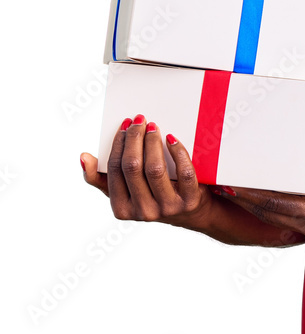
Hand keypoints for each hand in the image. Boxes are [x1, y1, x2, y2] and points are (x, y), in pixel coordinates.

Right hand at [80, 114, 217, 228]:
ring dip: (153, 142)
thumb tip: (83, 157)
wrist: (191, 213)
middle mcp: (144, 212)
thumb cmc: (152, 196)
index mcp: (122, 209)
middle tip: (139, 120)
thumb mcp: (125, 193)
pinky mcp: (190, 202)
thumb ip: (101, 178)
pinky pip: (184, 173)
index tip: (125, 125)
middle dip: (134, 138)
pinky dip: (178, 152)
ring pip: (155, 169)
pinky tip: (172, 139)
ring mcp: (168, 208)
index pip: (114, 170)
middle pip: (133, 167)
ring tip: (153, 127)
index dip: (118, 144)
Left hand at [215, 143, 304, 241]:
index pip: (275, 204)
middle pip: (266, 213)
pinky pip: (283, 219)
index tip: (231, 185)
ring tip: (233, 192)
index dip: (251, 195)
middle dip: (243, 201)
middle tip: (221, 186)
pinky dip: (268, 209)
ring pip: (273, 218)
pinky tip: (260, 200)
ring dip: (252, 206)